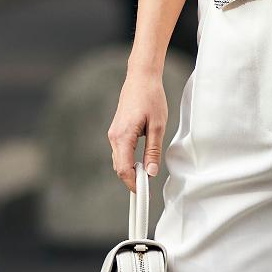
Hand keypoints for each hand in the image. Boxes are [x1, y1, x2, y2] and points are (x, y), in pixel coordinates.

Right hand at [107, 64, 167, 193]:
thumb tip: (151, 172)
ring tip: (147, 173)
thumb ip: (153, 150)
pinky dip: (129, 159)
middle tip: (148, 187)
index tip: (144, 194)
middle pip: (119, 167)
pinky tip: (142, 160)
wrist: (141, 77)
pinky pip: (120, 151)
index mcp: (123, 136)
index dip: (133, 184)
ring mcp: (114, 133)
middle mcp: (114, 136)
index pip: (123, 169)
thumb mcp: (158, 125)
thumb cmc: (151, 97)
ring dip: (131, 169)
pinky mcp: (117, 130)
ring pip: (119, 159)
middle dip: (132, 179)